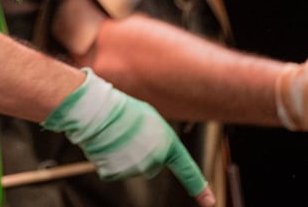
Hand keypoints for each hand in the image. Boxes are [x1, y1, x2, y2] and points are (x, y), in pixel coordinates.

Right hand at [43, 70, 212, 206]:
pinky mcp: (116, 175)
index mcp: (167, 144)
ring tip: (116, 136)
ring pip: (132, 168)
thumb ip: (158, 140)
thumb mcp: (150, 120)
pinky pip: (114, 171)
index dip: (200, 188)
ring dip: (124, 155)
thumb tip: (153, 155)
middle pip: (151, 166)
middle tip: (129, 134)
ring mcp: (135, 170)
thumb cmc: (123, 110)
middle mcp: (155, 160)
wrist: (97, 110)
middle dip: (141, 153)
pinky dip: (109, 161)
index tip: (210, 202)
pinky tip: (106, 145)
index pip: (187, 170)